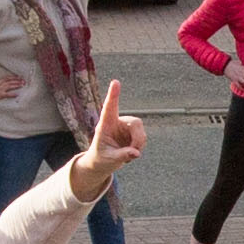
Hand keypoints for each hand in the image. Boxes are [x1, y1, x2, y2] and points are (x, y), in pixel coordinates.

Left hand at [69, 81, 146, 199]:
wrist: (102, 162)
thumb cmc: (101, 158)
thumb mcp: (109, 159)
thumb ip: (122, 156)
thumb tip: (136, 153)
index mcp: (105, 124)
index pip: (109, 107)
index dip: (113, 95)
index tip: (115, 82)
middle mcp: (117, 122)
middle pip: (135, 122)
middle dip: (138, 138)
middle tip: (135, 151)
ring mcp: (126, 127)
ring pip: (141, 132)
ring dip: (139, 145)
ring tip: (128, 156)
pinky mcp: (133, 134)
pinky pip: (143, 139)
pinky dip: (139, 147)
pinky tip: (130, 153)